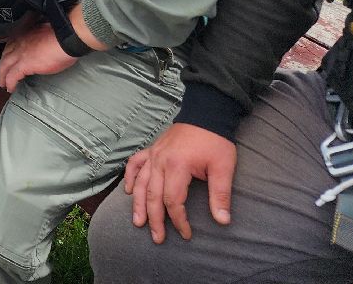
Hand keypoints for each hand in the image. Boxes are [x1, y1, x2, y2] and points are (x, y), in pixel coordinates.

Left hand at [0, 22, 76, 92]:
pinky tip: (10, 88)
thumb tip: (41, 46)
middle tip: (3, 73)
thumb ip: (38, 39)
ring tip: (3, 83)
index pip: (10, 44)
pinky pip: (12, 76)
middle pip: (4, 56)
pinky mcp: (24, 65)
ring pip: (5, 66)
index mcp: (25, 34)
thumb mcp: (46, 33)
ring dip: (3, 76)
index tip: (8, 59)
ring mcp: (20, 53)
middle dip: (2, 66)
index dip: (8, 53)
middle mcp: (19, 42)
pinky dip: (9, 83)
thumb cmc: (62, 35)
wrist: (66, 38)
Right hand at [125, 122, 236, 242]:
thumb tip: (223, 221)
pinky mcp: (152, 149)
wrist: (206, 113)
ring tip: (137, 222)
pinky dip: (131, 177)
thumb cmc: (215, 141)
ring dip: (138, 204)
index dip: (179, 220)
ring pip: (141, 183)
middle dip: (155, 219)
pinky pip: (135, 164)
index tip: (186, 234)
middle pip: (153, 196)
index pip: (173, 201)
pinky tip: (129, 190)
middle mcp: (160, 161)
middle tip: (157, 238)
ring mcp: (154, 154)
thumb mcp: (223, 168)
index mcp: (177, 166)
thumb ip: (220, 195)